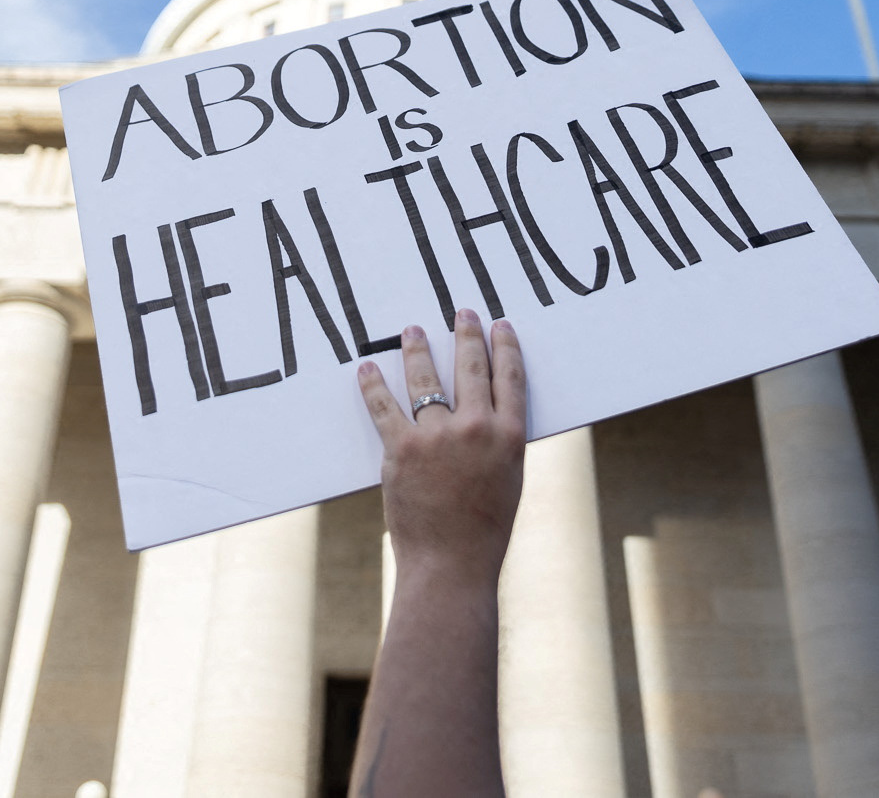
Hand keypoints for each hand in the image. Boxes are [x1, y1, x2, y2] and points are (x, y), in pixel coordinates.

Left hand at [358, 309, 526, 588]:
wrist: (451, 565)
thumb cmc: (483, 532)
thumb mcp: (508, 482)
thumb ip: (498, 445)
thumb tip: (487, 417)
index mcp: (510, 437)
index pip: (510, 378)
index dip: (504, 348)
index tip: (499, 327)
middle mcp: (477, 429)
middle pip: (472, 367)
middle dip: (467, 335)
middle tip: (462, 313)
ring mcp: (438, 437)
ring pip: (427, 380)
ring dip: (419, 350)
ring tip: (412, 332)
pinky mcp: (402, 449)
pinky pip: (384, 407)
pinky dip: (373, 385)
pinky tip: (368, 369)